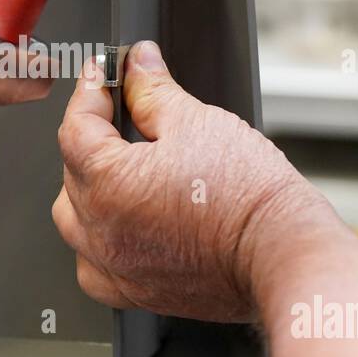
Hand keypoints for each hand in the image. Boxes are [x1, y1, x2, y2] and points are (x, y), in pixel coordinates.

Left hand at [52, 41, 331, 321]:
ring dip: (87, 191)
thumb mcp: (196, 122)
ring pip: (75, 222)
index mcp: (108, 184)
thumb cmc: (249, 197)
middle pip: (73, 172)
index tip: (103, 73)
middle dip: (92, 137)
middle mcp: (102, 231)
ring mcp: (117, 267)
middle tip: (122, 112)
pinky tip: (122, 225)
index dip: (90, 91)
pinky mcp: (138, 292)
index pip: (76, 126)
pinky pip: (95, 268)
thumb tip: (137, 64)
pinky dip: (99, 245)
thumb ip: (153, 89)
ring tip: (120, 169)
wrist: (284, 253)